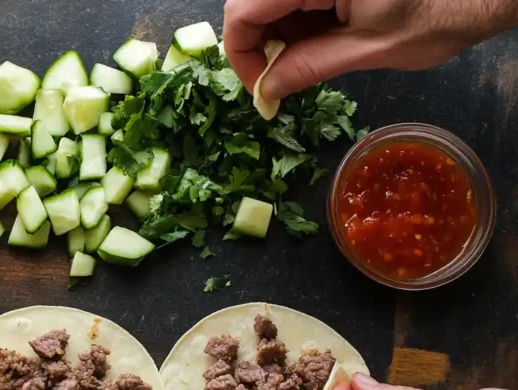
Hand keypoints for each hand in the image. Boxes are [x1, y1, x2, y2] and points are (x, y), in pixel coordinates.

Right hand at [223, 0, 517, 100]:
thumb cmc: (439, 13)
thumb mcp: (370, 48)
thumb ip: (309, 67)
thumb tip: (266, 91)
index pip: (243, 13)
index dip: (241, 54)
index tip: (259, 87)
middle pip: (249, 4)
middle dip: (258, 45)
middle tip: (280, 79)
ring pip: (268, 1)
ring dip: (279, 34)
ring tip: (310, 57)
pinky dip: (299, 19)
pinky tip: (322, 36)